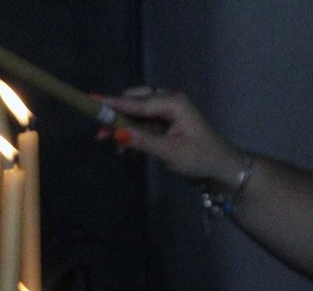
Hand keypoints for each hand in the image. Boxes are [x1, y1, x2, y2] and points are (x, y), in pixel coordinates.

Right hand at [101, 87, 246, 189]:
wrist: (220, 167)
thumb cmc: (200, 157)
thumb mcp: (170, 151)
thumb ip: (142, 141)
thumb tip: (116, 132)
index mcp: (173, 103)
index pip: (138, 102)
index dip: (114, 104)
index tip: (92, 101)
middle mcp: (169, 102)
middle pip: (135, 101)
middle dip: (116, 114)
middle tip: (99, 131)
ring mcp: (166, 112)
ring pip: (136, 113)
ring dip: (122, 125)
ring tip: (106, 141)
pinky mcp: (164, 124)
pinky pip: (141, 123)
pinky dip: (130, 133)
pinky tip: (123, 148)